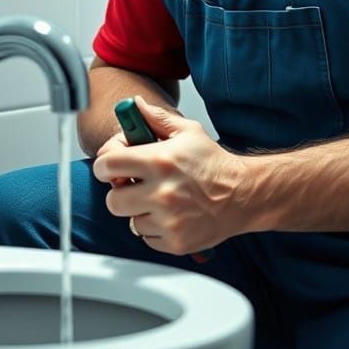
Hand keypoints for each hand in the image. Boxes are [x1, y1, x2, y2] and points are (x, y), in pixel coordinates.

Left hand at [93, 97, 247, 254]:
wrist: (243, 195)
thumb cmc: (214, 163)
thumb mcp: (187, 132)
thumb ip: (156, 118)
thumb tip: (133, 106)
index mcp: (159, 161)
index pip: (107, 164)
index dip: (105, 164)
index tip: (111, 165)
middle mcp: (161, 192)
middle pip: (113, 200)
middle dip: (120, 191)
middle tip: (134, 185)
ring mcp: (168, 220)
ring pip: (131, 220)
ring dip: (140, 211)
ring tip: (160, 199)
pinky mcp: (175, 242)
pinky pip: (146, 237)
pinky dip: (154, 228)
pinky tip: (170, 214)